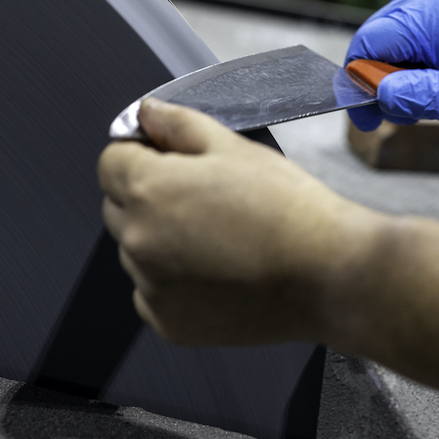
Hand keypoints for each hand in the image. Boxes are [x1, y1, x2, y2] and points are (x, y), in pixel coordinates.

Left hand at [97, 98, 379, 345]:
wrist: (327, 273)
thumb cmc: (288, 207)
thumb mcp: (235, 147)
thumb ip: (180, 125)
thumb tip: (147, 113)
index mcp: (149, 190)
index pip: (111, 162)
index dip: (141, 153)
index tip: (171, 158)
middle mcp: (137, 241)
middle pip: (118, 208)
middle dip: (148, 197)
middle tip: (204, 198)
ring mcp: (151, 288)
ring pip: (137, 253)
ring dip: (161, 241)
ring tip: (219, 238)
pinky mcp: (170, 324)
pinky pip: (155, 294)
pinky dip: (175, 283)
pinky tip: (218, 271)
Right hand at [346, 0, 438, 132]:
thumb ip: (424, 97)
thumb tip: (377, 94)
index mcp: (434, 9)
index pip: (369, 42)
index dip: (360, 82)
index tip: (369, 118)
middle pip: (379, 41)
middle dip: (382, 81)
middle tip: (407, 117)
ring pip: (396, 41)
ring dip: (402, 76)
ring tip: (434, 103)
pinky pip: (418, 37)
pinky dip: (420, 65)